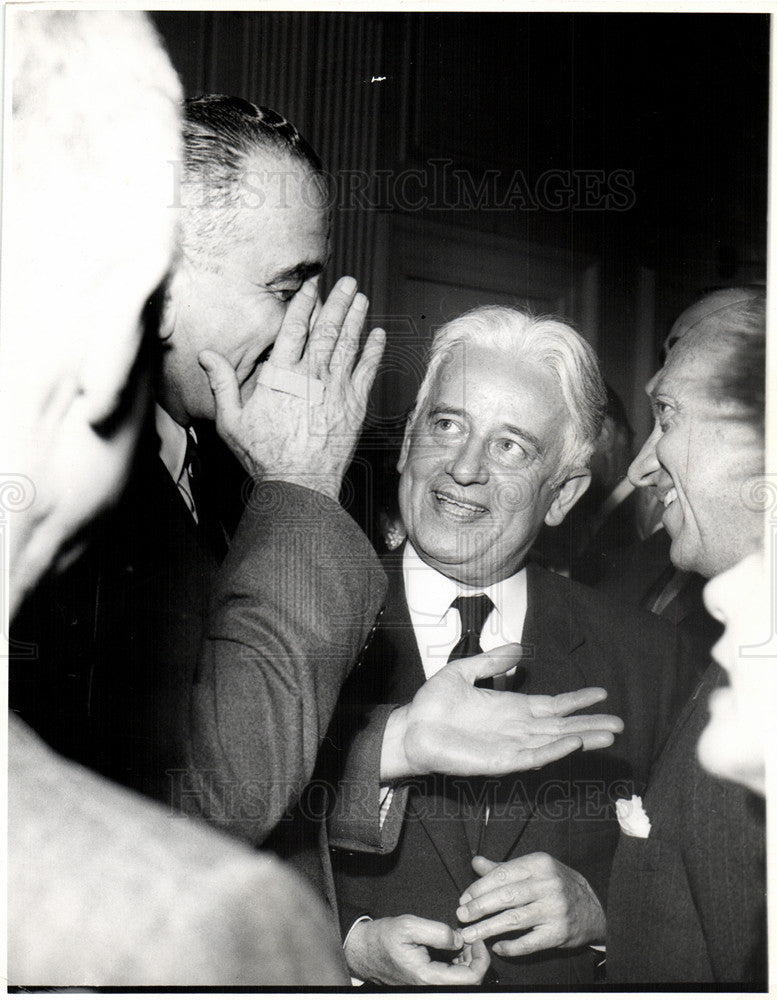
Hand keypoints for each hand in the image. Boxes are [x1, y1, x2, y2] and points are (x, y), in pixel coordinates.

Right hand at [199, 275, 385, 499]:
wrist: (300, 483)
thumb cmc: (264, 454)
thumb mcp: (232, 421)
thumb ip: (222, 384)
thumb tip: (206, 355)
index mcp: (281, 375)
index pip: (294, 329)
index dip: (305, 304)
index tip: (313, 287)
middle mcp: (312, 376)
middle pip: (327, 330)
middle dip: (338, 302)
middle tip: (347, 281)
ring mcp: (337, 389)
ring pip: (348, 345)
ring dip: (356, 319)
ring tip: (361, 298)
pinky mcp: (354, 405)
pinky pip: (367, 371)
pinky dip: (373, 351)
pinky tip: (378, 335)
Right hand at [344, 915, 489, 985]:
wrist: (365, 950)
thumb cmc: (384, 938)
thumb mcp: (409, 926)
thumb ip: (438, 932)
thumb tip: (460, 939)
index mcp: (428, 977)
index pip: (470, 979)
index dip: (481, 958)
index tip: (477, 938)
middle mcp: (430, 987)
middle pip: (469, 981)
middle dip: (475, 957)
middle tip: (469, 935)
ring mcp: (429, 987)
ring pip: (461, 981)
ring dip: (467, 960)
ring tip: (460, 938)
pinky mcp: (428, 983)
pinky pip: (451, 977)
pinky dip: (458, 962)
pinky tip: (453, 946)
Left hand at [380, 643, 623, 779]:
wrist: (411, 728)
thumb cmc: (434, 704)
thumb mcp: (463, 672)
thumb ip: (491, 661)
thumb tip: (518, 649)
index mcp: (510, 708)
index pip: (552, 706)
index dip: (576, 701)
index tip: (601, 694)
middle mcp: (516, 729)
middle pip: (561, 726)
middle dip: (590, 724)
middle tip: (619, 724)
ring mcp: (510, 746)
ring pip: (553, 742)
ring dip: (580, 739)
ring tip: (607, 735)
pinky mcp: (498, 762)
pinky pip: (531, 757)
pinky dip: (553, 751)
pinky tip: (571, 743)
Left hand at [456, 853, 605, 956]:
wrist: (593, 909)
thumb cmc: (557, 885)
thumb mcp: (534, 869)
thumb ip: (504, 868)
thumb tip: (475, 862)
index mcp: (539, 864)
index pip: (502, 874)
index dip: (479, 888)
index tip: (464, 898)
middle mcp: (548, 884)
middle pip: (505, 896)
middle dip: (479, 907)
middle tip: (461, 916)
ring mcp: (554, 909)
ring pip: (513, 920)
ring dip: (487, 928)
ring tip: (469, 934)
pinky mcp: (559, 933)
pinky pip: (529, 943)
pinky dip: (510, 947)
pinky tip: (497, 947)